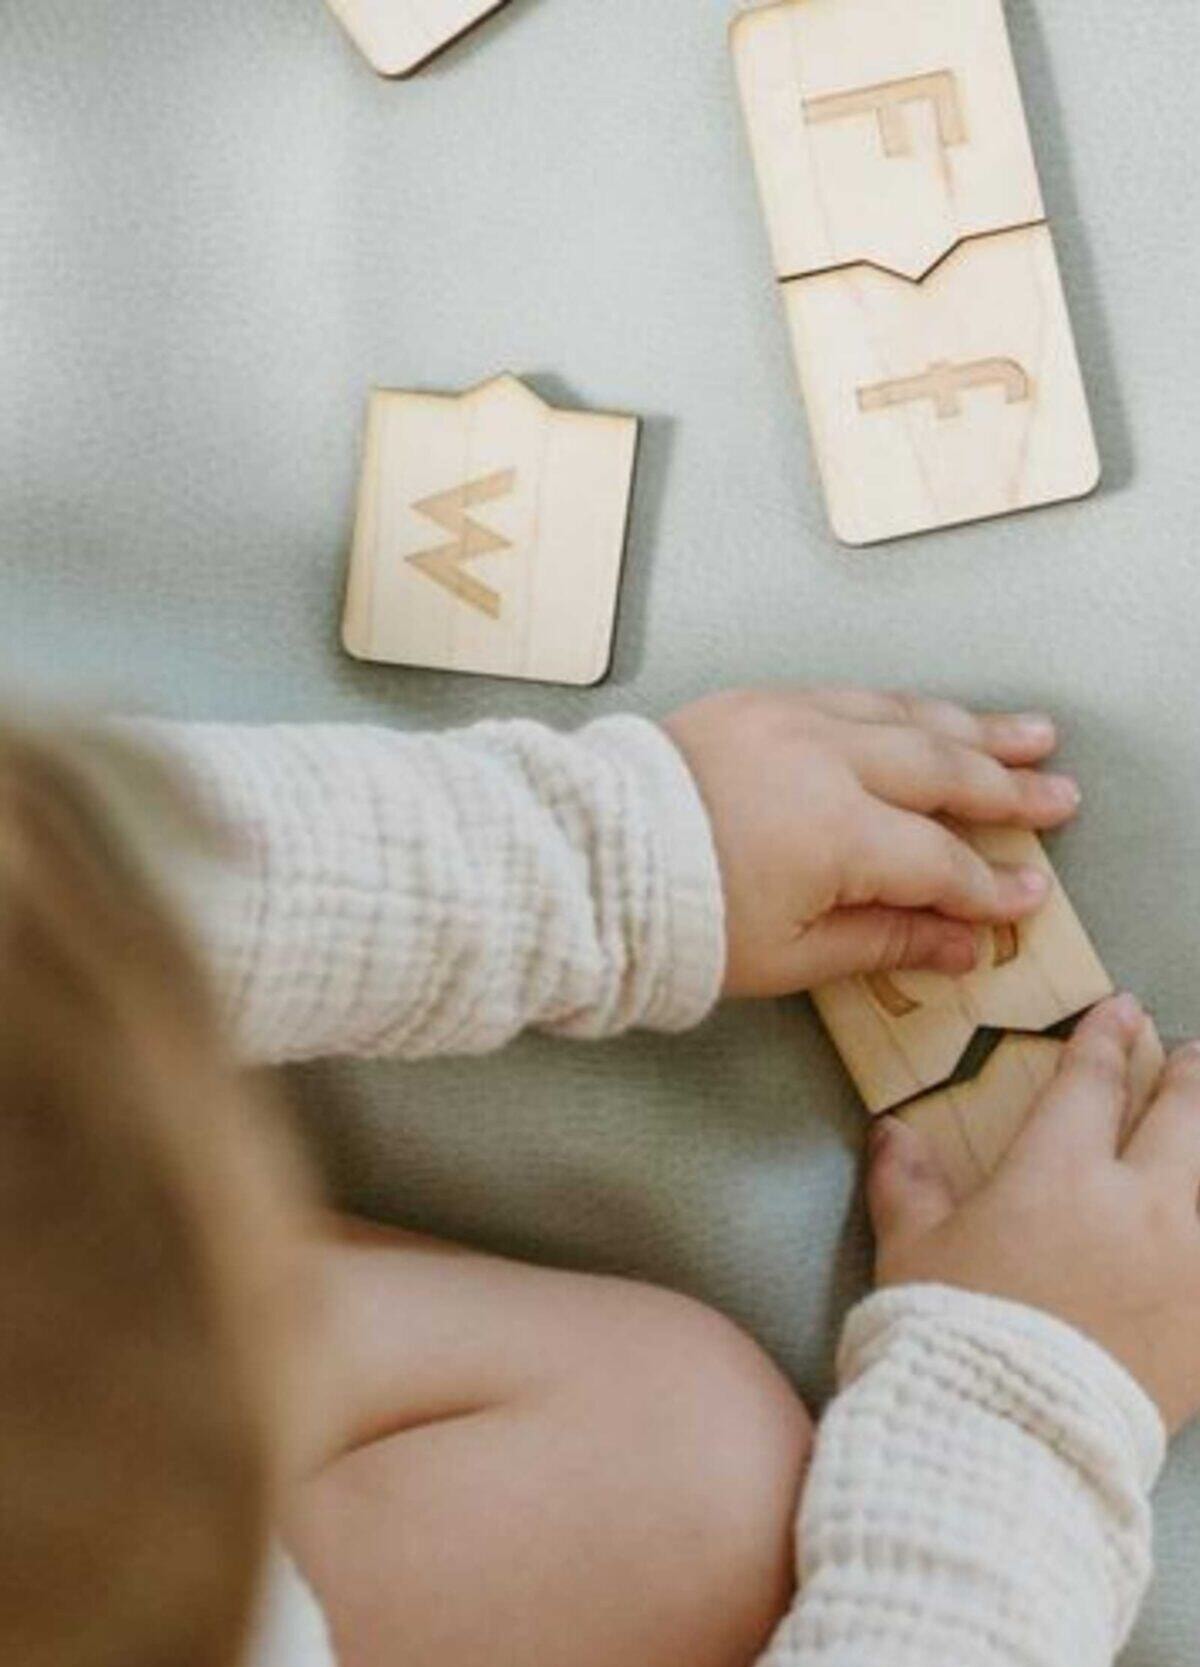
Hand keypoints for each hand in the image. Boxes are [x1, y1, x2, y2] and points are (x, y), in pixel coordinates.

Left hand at [662, 688, 1079, 995]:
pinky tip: (930, 716)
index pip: (938, 861)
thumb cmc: (679, 924)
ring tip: (1028, 734)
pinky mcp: (757, 700)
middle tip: (1061, 794)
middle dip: (1006, 786)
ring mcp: (791, 718)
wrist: (581, 859)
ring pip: (903, 716)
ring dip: (971, 726)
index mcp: (836, 833)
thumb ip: (882, 941)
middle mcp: (826, 760)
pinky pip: (852, 696)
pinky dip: (902, 709)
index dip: (988, 886)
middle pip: (939, 770)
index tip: (1032, 897)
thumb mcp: (786, 956)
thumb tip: (964, 949)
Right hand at [869, 996, 1199, 1432]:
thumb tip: (893, 1129)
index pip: (1092, 1082)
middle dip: (1188, 1077)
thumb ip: (907, 1183)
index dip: (1106, 1038)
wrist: (1007, 1442)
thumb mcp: (911, 1252)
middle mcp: (1142, 1203)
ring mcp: (1189, 1265)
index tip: (1121, 1010)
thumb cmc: (950, 1335)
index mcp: (1060, 1173)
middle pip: (1184, 1117)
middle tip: (1189, 1057)